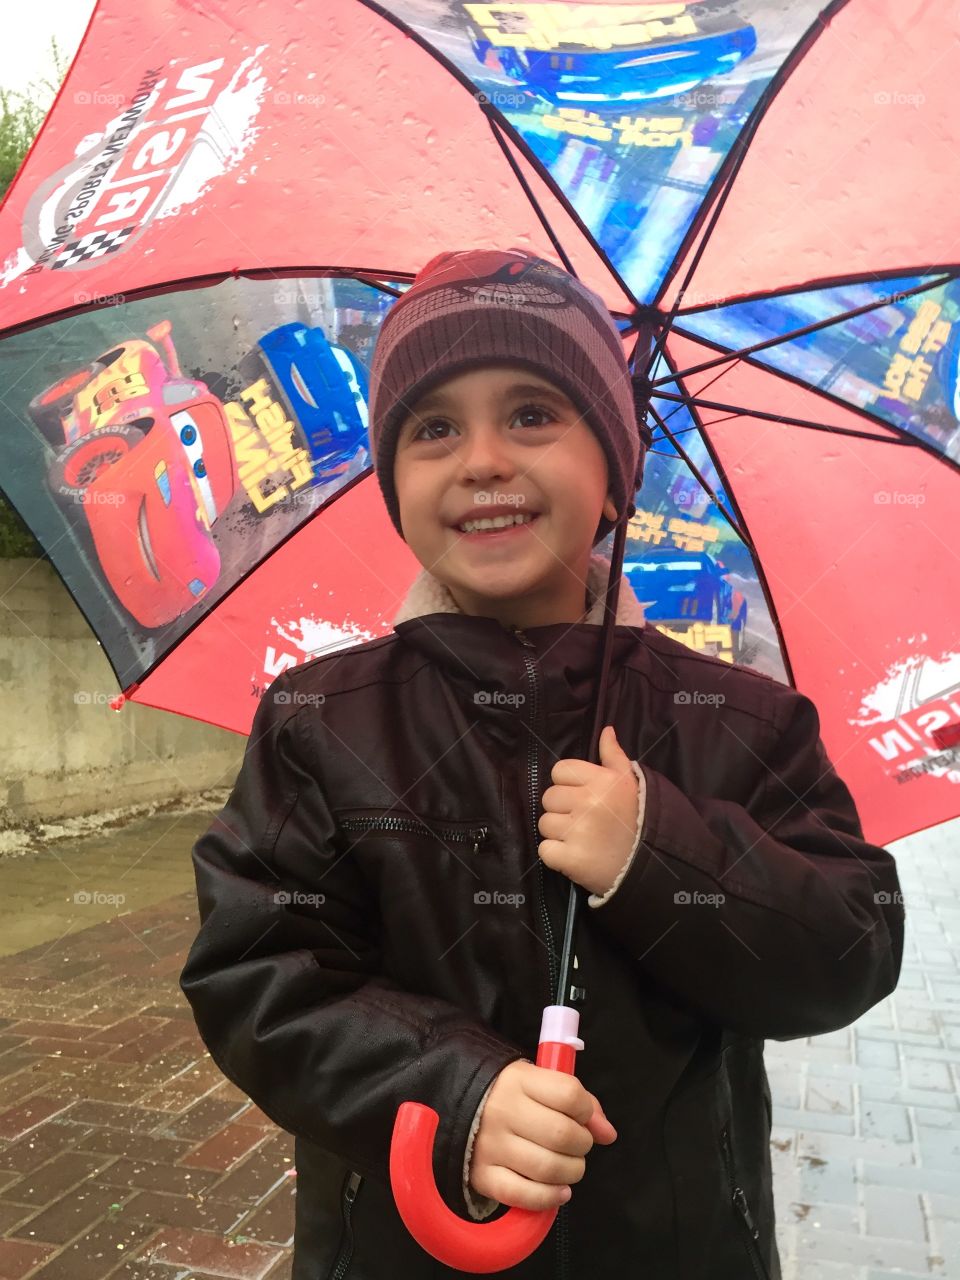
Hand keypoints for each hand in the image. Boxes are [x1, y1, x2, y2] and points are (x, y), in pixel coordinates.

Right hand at [468, 1060, 616, 1210]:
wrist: (460, 1109)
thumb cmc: (512, 1096)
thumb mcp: (541, 1084)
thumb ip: (581, 1101)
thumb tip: (608, 1134)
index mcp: (518, 1080)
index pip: (569, 1095)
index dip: (586, 1111)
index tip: (581, 1117)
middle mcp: (502, 1110)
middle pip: (562, 1134)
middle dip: (582, 1145)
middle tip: (577, 1145)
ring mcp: (490, 1145)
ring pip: (548, 1168)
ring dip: (571, 1172)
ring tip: (568, 1166)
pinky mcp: (483, 1176)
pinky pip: (524, 1195)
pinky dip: (550, 1198)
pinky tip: (559, 1191)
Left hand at [537, 725, 643, 896]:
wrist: (648, 866)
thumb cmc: (638, 819)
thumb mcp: (630, 783)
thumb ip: (614, 755)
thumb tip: (606, 730)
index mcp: (602, 781)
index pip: (560, 770)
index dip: (568, 783)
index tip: (583, 796)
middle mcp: (589, 802)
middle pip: (549, 797)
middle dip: (562, 809)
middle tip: (584, 821)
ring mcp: (578, 831)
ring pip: (544, 824)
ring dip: (558, 833)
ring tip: (581, 839)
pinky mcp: (571, 858)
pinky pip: (544, 850)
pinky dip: (555, 855)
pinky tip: (575, 855)